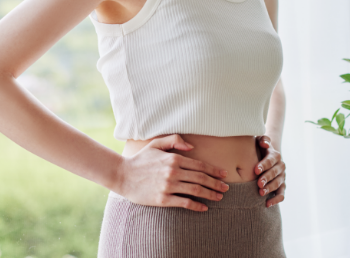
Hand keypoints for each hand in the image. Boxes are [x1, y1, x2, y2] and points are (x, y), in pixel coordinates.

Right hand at [115, 134, 229, 211]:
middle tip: (226, 188)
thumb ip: (175, 141)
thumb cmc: (140, 159)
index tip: (223, 174)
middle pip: (201, 178)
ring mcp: (168, 186)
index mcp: (174, 158)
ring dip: (210, 194)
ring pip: (196, 190)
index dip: (214, 170)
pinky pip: (184, 203)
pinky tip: (204, 207)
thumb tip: (192, 146)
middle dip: (216, 183)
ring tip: (219, 197)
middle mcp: (173, 172)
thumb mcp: (156, 144)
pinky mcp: (163, 199)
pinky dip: (197, 205)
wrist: (122, 175)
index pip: (200, 165)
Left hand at [254, 135, 285, 207]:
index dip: (264, 165)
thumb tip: (264, 143)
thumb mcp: (260, 141)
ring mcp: (282, 177)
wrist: (267, 156)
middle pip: (275, 173)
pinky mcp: (282, 186)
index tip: (255, 170)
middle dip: (267, 178)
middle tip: (259, 184)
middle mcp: (280, 166)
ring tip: (261, 193)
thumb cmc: (260, 148)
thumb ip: (263, 140)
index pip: (271, 160)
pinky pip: (281, 194)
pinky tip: (267, 204)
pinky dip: (275, 200)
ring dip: (270, 189)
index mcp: (275, 155)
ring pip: (278, 184)